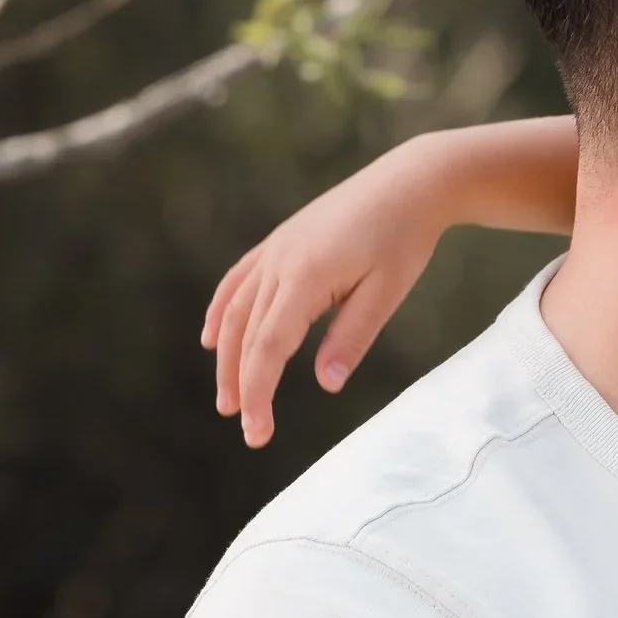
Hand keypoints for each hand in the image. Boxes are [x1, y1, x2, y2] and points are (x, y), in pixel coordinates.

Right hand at [201, 137, 452, 447]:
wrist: (406, 184)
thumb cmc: (403, 239)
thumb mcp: (386, 293)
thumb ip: (352, 338)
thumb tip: (326, 385)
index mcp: (305, 277)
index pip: (269, 347)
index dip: (258, 393)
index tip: (257, 433)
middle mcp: (279, 262)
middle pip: (246, 335)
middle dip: (243, 386)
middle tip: (248, 431)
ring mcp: (274, 250)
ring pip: (236, 311)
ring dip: (226, 358)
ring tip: (227, 399)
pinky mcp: (278, 243)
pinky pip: (238, 282)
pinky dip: (221, 312)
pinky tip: (211, 339)